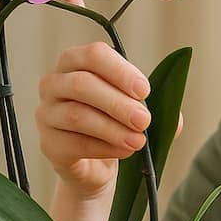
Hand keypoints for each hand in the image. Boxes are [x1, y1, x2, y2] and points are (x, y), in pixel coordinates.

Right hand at [35, 0, 182, 197]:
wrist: (96, 166)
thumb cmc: (116, 125)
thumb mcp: (138, 110)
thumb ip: (158, 107)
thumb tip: (175, 118)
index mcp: (76, 62)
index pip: (93, 55)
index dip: (120, 71)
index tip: (144, 90)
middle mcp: (54, 83)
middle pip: (82, 84)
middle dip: (118, 103)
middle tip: (144, 120)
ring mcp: (46, 114)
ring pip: (77, 115)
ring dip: (112, 128)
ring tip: (138, 141)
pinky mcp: (48, 144)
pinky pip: (74, 143)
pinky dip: (103, 147)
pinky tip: (123, 151)